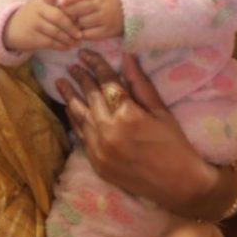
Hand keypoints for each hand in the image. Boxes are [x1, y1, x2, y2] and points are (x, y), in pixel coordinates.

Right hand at [4, 0, 83, 53]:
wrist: (10, 28)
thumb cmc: (36, 15)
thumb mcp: (44, 5)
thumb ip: (60, 5)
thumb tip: (84, 11)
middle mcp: (38, 7)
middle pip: (58, 16)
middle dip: (72, 26)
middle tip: (81, 34)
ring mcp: (33, 22)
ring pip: (55, 31)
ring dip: (68, 38)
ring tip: (77, 42)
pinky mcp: (30, 37)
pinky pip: (49, 42)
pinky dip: (61, 46)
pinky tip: (67, 47)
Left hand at [58, 52, 232, 213]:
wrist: (175, 183)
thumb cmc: (173, 143)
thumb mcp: (161, 110)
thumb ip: (141, 84)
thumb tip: (127, 58)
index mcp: (127, 115)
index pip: (107, 83)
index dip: (96, 66)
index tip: (86, 53)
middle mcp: (108, 132)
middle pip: (90, 98)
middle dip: (81, 78)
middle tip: (72, 63)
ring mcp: (99, 150)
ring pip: (80, 117)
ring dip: (70, 98)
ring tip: (61, 82)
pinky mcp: (96, 164)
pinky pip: (80, 137)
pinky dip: (74, 121)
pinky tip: (69, 109)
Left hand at [59, 0, 124, 43]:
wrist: (130, 10)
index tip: (59, 2)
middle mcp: (102, 3)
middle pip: (79, 8)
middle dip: (68, 13)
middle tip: (62, 15)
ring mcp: (105, 18)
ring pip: (82, 22)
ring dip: (75, 24)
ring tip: (73, 23)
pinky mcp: (107, 31)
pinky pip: (88, 34)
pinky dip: (81, 34)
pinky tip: (80, 32)